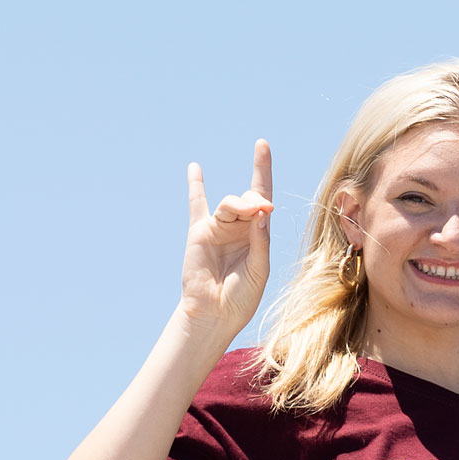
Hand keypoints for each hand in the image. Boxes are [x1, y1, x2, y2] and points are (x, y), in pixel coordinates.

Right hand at [180, 140, 273, 338]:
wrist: (214, 313)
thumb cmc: (242, 296)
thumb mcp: (259, 268)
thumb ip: (259, 239)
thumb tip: (260, 210)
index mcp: (258, 234)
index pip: (263, 198)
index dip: (263, 171)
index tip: (262, 146)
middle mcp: (239, 227)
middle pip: (248, 198)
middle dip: (256, 200)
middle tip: (260, 209)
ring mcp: (218, 227)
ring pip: (228, 202)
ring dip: (237, 203)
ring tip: (244, 211)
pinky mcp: (199, 232)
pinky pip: (196, 205)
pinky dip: (196, 186)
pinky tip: (195, 168)